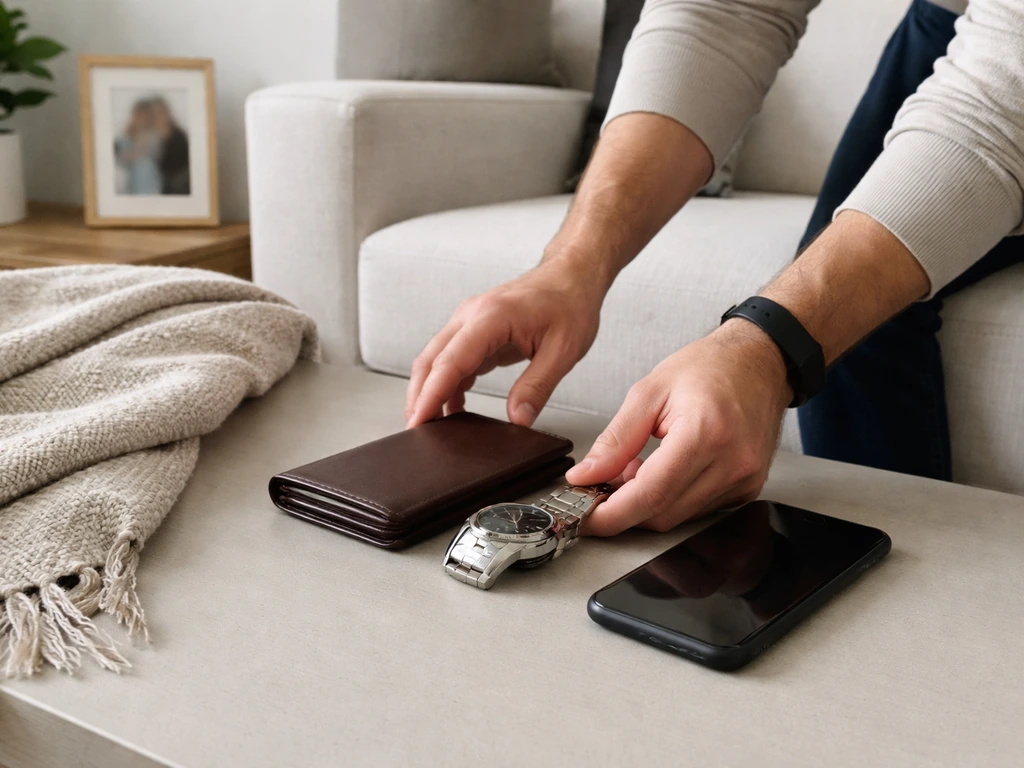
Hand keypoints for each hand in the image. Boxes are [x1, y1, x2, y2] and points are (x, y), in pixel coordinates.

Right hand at [405, 259, 604, 427]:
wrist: (571, 275)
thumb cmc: (570, 303)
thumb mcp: (563, 350)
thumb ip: (537, 386)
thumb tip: (519, 419)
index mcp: (492, 316)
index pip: (450, 360)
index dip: (431, 394)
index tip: (419, 420)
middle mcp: (472, 315)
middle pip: (431, 360)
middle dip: (419, 397)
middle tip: (416, 432)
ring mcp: (469, 321)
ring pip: (435, 360)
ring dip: (429, 391)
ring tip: (431, 427)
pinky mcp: (474, 330)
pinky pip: (451, 360)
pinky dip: (447, 384)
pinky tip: (453, 408)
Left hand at [566, 320, 792, 534]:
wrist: (760, 362)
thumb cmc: (709, 367)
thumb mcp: (649, 391)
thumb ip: (616, 440)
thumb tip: (586, 475)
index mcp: (705, 433)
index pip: (652, 493)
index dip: (613, 514)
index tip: (586, 518)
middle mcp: (731, 463)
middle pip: (663, 514)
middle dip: (624, 508)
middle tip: (603, 482)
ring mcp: (744, 480)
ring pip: (678, 518)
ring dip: (647, 502)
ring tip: (638, 466)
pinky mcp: (747, 489)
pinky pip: (697, 511)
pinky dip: (671, 499)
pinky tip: (664, 471)